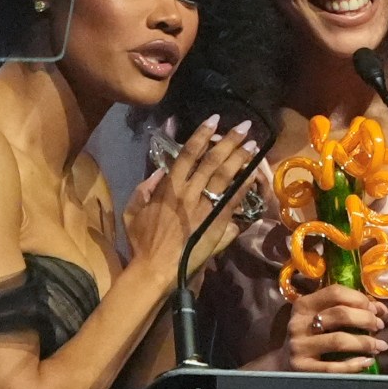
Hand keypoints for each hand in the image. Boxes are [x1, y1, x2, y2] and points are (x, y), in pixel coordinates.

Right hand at [124, 115, 259, 283]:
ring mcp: (204, 206)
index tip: (214, 120)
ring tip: (253, 144)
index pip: (187, 154)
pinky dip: (244, 185)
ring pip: (225, 176)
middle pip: (212, 160)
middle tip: (244, 126)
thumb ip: (144, 188)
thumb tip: (159, 172)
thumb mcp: (132, 211)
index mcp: (167, 187)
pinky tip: (254, 173)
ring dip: (241, 158)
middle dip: (229, 141)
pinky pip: (233, 199)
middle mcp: (188, 192)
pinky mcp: (216, 222)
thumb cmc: (142, 242)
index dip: (201, 135)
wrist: (155, 268)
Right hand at [286, 283, 387, 371]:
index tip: (375, 309)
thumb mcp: (321, 316)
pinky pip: (333, 367)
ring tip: (379, 345)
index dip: (360, 298)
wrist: (281, 364)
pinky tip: (367, 361)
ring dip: (365, 342)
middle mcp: (299, 323)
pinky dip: (354, 364)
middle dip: (367, 319)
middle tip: (379, 326)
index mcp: (304, 305)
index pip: (335, 292)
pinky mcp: (302, 368)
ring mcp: (299, 346)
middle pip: (341, 314)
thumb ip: (347, 308)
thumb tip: (380, 309)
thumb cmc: (310, 335)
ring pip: (339, 340)